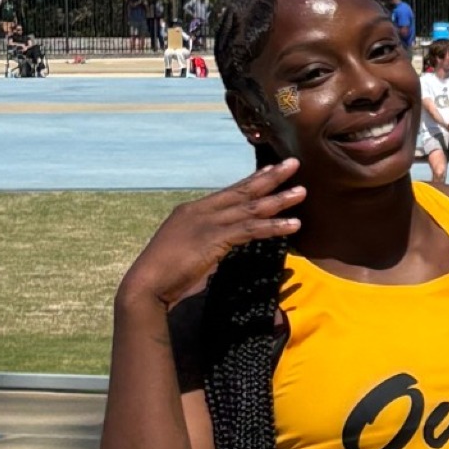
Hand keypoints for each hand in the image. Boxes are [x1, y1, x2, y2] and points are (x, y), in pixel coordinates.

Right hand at [118, 160, 304, 307]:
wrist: (146, 285)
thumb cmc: (165, 273)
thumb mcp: (189, 248)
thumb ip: (209, 240)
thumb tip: (226, 243)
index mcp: (192, 211)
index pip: (229, 191)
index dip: (252, 180)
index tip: (272, 169)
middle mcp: (200, 211)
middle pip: (242, 191)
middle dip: (270, 177)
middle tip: (293, 163)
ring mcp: (206, 223)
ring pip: (250, 207)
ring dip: (279, 199)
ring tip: (302, 191)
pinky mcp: (214, 238)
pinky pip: (250, 229)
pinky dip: (274, 226)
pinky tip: (294, 225)